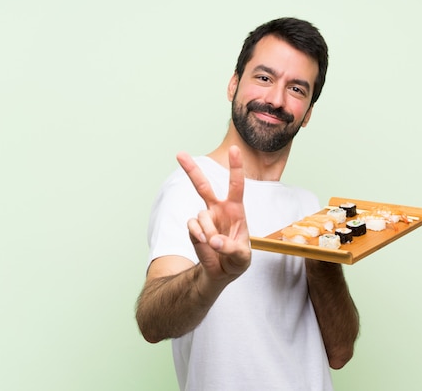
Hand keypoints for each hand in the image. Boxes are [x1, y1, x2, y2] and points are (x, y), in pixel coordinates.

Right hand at [176, 145, 250, 281]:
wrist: (222, 271)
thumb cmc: (237, 259)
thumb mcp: (241, 257)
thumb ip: (231, 248)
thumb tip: (213, 241)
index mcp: (235, 209)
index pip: (236, 185)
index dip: (235, 167)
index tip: (234, 149)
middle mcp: (218, 209)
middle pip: (203, 186)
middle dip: (191, 170)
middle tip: (179, 154)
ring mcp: (204, 218)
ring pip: (201, 216)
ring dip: (209, 231)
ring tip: (216, 244)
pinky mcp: (194, 229)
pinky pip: (192, 228)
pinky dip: (198, 237)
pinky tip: (205, 243)